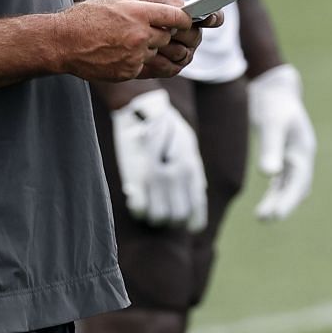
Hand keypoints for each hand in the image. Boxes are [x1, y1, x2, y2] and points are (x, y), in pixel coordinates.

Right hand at [53, 0, 193, 82]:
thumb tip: (169, 8)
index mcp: (139, 13)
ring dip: (152, 49)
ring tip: (135, 43)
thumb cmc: (87, 17)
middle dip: (166, 35)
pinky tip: (123, 54)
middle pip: (170, 38)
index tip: (187, 21)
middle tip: (158, 32)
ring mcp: (135, 56)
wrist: (62, 43)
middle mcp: (140, 35)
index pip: (178, 17)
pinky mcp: (129, 72)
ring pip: (158, 54)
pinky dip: (139, 61)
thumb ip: (144, 3)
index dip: (185, 20)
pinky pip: (145, 67)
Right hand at [110, 88, 207, 230]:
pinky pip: (139, 209)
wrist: (143, 108)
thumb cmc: (166, 126)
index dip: (191, 222)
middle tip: (163, 210)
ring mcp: (156, 177)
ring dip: (152, 216)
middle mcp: (177, 176)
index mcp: (192, 169)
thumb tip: (196, 192)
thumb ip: (192, 172)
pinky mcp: (136, 176)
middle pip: (177, 218)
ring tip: (148, 205)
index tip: (185, 224)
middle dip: (170, 220)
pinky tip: (135, 199)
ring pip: (158, 217)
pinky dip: (137, 210)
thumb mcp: (188, 146)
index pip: (196, 209)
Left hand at [134, 0, 214, 77]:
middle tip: (167, 29)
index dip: (214, 17)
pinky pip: (171, 67)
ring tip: (151, 41)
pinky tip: (147, 55)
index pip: (213, 18)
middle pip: (195, 36)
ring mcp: (182, 54)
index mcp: (190, 18)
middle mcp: (190, 37)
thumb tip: (183, 8)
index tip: (209, 17)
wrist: (118, 29)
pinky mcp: (171, 69)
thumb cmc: (137, 10)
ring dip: (166, 47)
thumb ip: (167, 1)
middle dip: (180, 32)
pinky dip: (158, 61)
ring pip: (183, 53)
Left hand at [247, 64, 315, 220]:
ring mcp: (294, 155)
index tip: (276, 215)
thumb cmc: (273, 103)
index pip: (298, 181)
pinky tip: (268, 201)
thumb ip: (271, 148)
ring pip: (289, 185)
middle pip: (296, 186)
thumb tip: (269, 175)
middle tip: (266, 218)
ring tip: (262, 217)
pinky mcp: (283, 153)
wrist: (273, 87)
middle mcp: (302, 155)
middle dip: (283, 204)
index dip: (288, 199)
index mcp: (303, 150)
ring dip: (278, 200)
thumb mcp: (272, 124)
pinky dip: (276, 190)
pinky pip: (283, 179)